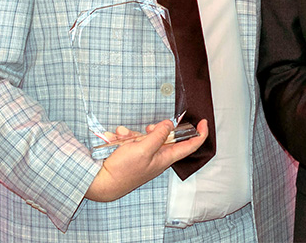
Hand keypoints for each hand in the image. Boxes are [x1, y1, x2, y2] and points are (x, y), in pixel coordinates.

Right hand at [85, 118, 207, 201]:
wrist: (101, 183)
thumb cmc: (123, 170)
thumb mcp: (143, 149)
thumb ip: (159, 135)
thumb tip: (169, 124)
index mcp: (166, 158)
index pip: (190, 146)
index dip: (200, 134)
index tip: (204, 122)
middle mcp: (157, 157)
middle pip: (164, 136)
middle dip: (154, 129)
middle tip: (147, 129)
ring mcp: (145, 156)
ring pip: (145, 137)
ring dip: (133, 134)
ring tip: (122, 137)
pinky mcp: (132, 155)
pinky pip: (132, 141)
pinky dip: (124, 138)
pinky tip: (115, 139)